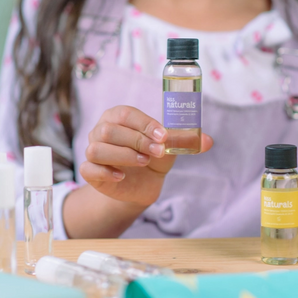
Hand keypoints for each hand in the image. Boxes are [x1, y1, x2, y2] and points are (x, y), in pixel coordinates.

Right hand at [80, 106, 212, 207]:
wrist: (144, 184)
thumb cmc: (154, 157)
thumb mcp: (170, 147)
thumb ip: (185, 140)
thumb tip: (209, 140)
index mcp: (119, 117)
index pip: (125, 114)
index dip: (144, 124)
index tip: (163, 136)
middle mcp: (101, 130)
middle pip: (109, 130)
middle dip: (136, 141)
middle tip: (157, 152)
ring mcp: (93, 150)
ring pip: (96, 148)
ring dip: (123, 155)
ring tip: (144, 162)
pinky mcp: (91, 172)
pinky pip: (88, 168)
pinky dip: (106, 172)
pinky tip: (122, 176)